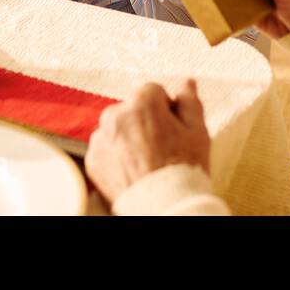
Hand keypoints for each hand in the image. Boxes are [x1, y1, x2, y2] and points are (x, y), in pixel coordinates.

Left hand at [86, 80, 210, 202]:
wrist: (162, 206)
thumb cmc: (182, 170)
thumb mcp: (197, 132)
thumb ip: (189, 101)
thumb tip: (187, 84)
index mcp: (142, 103)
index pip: (153, 92)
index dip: (166, 110)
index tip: (172, 128)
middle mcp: (116, 115)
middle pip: (132, 109)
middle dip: (145, 122)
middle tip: (162, 147)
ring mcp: (101, 139)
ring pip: (118, 129)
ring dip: (129, 138)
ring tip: (147, 162)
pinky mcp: (92, 160)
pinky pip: (106, 149)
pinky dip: (117, 157)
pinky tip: (134, 170)